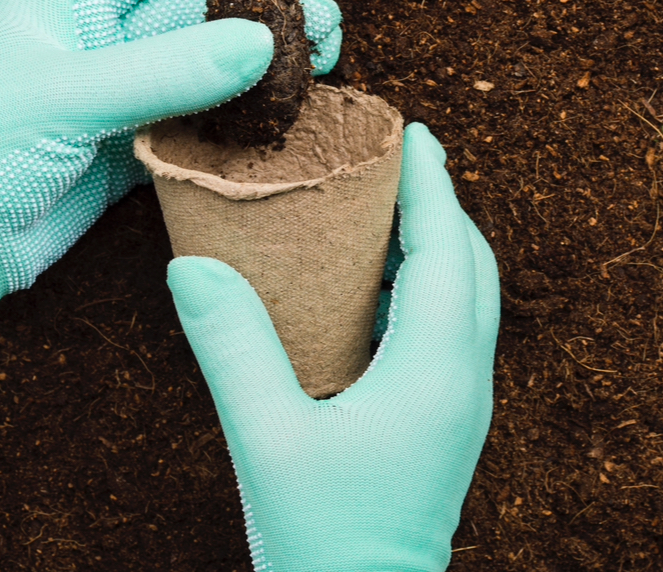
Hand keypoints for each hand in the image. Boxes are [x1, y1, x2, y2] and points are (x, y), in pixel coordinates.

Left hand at [0, 0, 340, 395]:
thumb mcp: (65, 98)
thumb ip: (164, 70)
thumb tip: (260, 44)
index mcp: (67, 0)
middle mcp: (97, 42)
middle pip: (194, 12)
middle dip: (258, 18)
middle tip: (325, 31)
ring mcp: (116, 99)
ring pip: (202, 72)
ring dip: (255, 75)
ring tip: (317, 77)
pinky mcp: (129, 152)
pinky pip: (195, 127)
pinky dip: (236, 126)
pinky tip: (276, 128)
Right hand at [168, 123, 499, 571]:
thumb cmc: (324, 540)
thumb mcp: (267, 439)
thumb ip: (232, 347)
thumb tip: (191, 266)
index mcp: (436, 369)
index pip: (446, 249)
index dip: (432, 185)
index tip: (416, 132)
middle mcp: (465, 376)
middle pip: (471, 264)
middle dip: (441, 203)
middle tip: (399, 159)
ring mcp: (462, 400)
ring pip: (469, 295)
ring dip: (439, 241)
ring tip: (391, 206)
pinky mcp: (447, 417)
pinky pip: (453, 325)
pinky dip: (429, 282)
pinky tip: (382, 281)